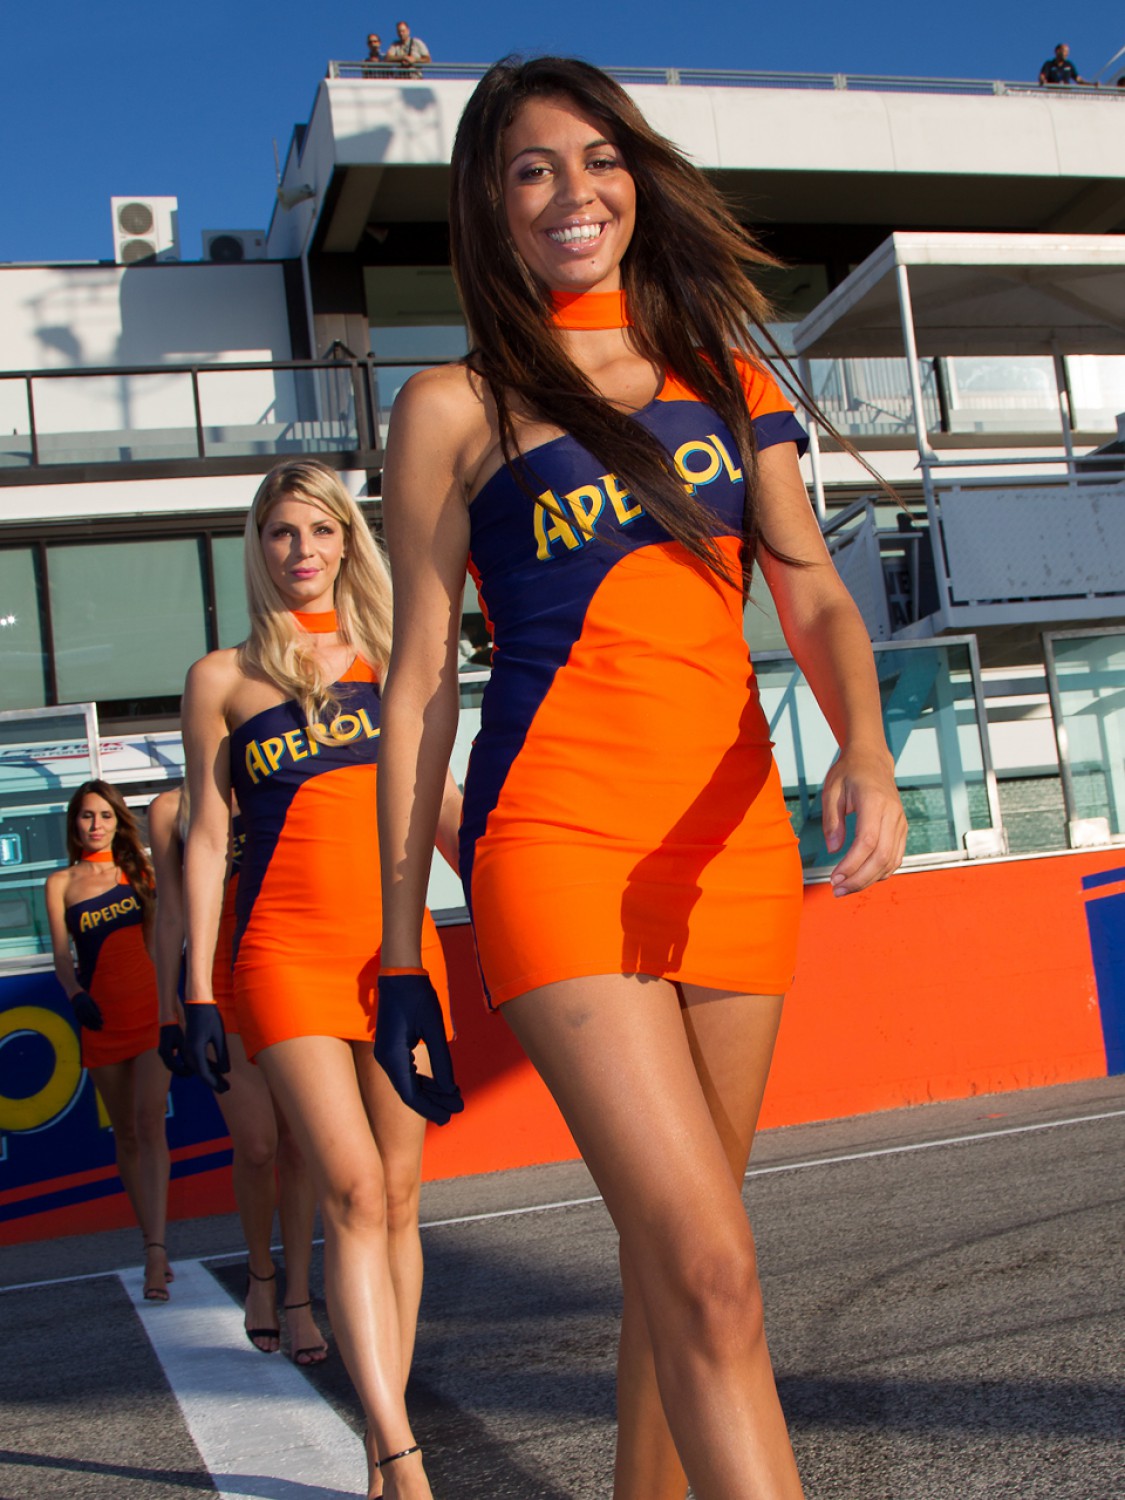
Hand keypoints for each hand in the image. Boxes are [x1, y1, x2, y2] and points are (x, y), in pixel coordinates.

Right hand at [71, 989, 102, 1030]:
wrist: (74, 994)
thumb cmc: (85, 997)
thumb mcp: (92, 1000)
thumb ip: (96, 1007)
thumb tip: (101, 1014)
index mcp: (87, 1005)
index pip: (93, 1014)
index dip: (98, 1019)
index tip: (102, 1023)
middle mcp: (82, 1009)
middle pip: (89, 1019)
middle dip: (95, 1024)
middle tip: (101, 1028)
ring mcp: (78, 1012)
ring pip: (85, 1021)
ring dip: (91, 1026)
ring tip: (96, 1030)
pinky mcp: (75, 1014)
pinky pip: (81, 1021)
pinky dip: (85, 1025)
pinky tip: (90, 1028)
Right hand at [158, 1022, 192, 1077]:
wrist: (168, 1021)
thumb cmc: (177, 1030)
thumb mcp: (183, 1041)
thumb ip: (186, 1053)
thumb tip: (192, 1065)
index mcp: (166, 1051)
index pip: (174, 1067)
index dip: (183, 1071)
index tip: (192, 1073)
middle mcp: (162, 1053)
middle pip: (171, 1068)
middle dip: (181, 1072)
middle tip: (192, 1074)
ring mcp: (161, 1052)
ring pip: (170, 1065)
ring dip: (179, 1069)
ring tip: (190, 1070)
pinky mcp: (163, 1051)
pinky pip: (170, 1061)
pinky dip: (177, 1065)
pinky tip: (186, 1065)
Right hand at [184, 1002, 230, 1092]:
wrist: (197, 1003)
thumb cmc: (209, 1017)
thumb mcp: (219, 1036)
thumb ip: (222, 1055)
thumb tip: (225, 1072)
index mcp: (195, 1051)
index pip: (204, 1074)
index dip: (215, 1083)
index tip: (225, 1089)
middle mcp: (188, 1052)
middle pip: (201, 1073)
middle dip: (214, 1082)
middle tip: (226, 1089)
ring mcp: (187, 1049)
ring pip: (199, 1067)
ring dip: (211, 1075)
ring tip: (224, 1082)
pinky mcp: (190, 1045)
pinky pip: (198, 1060)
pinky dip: (208, 1066)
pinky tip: (217, 1069)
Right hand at [375, 971, 462, 1125]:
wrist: (401, 975)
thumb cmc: (418, 997)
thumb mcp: (434, 1028)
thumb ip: (442, 1060)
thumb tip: (448, 1089)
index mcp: (392, 1056)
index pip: (410, 1094)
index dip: (430, 1108)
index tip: (450, 1116)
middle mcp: (385, 1059)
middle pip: (409, 1092)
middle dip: (434, 1103)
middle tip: (458, 1109)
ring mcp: (387, 1054)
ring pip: (408, 1084)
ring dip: (431, 1093)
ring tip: (453, 1100)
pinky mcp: (392, 1048)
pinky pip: (407, 1073)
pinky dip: (424, 1081)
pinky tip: (441, 1085)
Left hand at [821, 745, 907, 896]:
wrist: (872, 760)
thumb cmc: (849, 773)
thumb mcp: (831, 791)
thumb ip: (832, 820)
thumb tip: (833, 849)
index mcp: (875, 802)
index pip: (867, 842)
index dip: (852, 864)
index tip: (834, 878)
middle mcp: (893, 814)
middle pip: (882, 857)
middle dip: (859, 879)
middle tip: (837, 891)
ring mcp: (900, 822)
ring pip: (891, 861)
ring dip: (869, 880)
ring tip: (846, 888)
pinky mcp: (902, 829)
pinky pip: (895, 857)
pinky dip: (880, 872)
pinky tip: (862, 878)